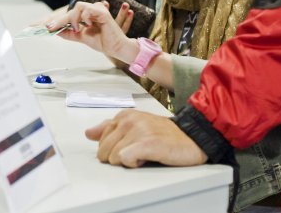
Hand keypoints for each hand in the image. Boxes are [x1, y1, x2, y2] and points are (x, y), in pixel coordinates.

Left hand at [47, 1, 136, 61]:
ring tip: (76, 28)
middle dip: (61, 20)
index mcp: (86, 16)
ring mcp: (97, 10)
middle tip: (52, 27)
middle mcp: (91, 11)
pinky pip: (89, 9)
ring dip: (73, 18)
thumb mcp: (81, 37)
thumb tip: (56, 31)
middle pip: (72, 10)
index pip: (70, 15)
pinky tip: (87, 25)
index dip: (58, 20)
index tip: (47, 27)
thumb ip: (69, 34)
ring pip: (79, 7)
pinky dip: (85, 17)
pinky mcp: (103, 12)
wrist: (115, 48)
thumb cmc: (103, 41)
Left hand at [85, 110, 206, 166]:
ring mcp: (137, 131)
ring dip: (128, 161)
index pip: (100, 140)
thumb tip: (88, 133)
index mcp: (124, 116)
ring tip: (144, 154)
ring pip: (113, 157)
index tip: (129, 147)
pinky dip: (133, 164)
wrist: (192, 138)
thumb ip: (110, 128)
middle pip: (103, 151)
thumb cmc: (164, 134)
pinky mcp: (147, 143)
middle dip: (117, 157)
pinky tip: (145, 159)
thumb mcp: (135, 126)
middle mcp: (128, 120)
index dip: (114, 149)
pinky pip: (125, 159)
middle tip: (137, 152)